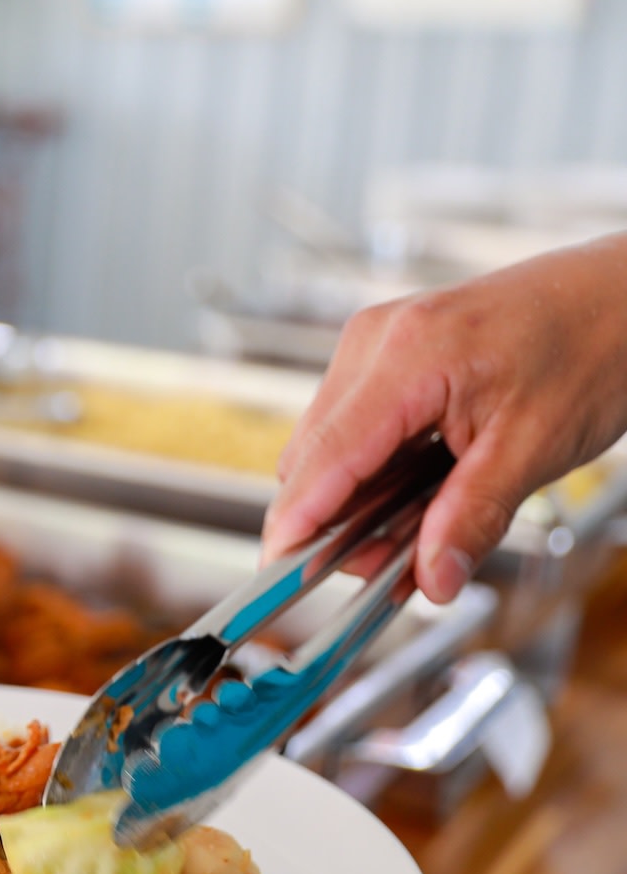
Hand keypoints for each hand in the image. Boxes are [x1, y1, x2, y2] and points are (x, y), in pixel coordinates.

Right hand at [263, 233, 626, 602]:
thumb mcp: (536, 448)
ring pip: (327, 445)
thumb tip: (433, 579)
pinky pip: (352, 425)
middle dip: (334, 521)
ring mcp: (376, 342)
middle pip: (312, 455)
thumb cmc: (593, 347)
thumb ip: (474, 516)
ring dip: (355, 498)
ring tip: (413, 533)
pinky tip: (413, 494)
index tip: (280, 576)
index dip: (297, 521)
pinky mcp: (386, 351)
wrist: (624, 294)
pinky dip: (371, 470)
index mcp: (410, 356)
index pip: (325, 456)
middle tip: (385, 570)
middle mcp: (377, 341)